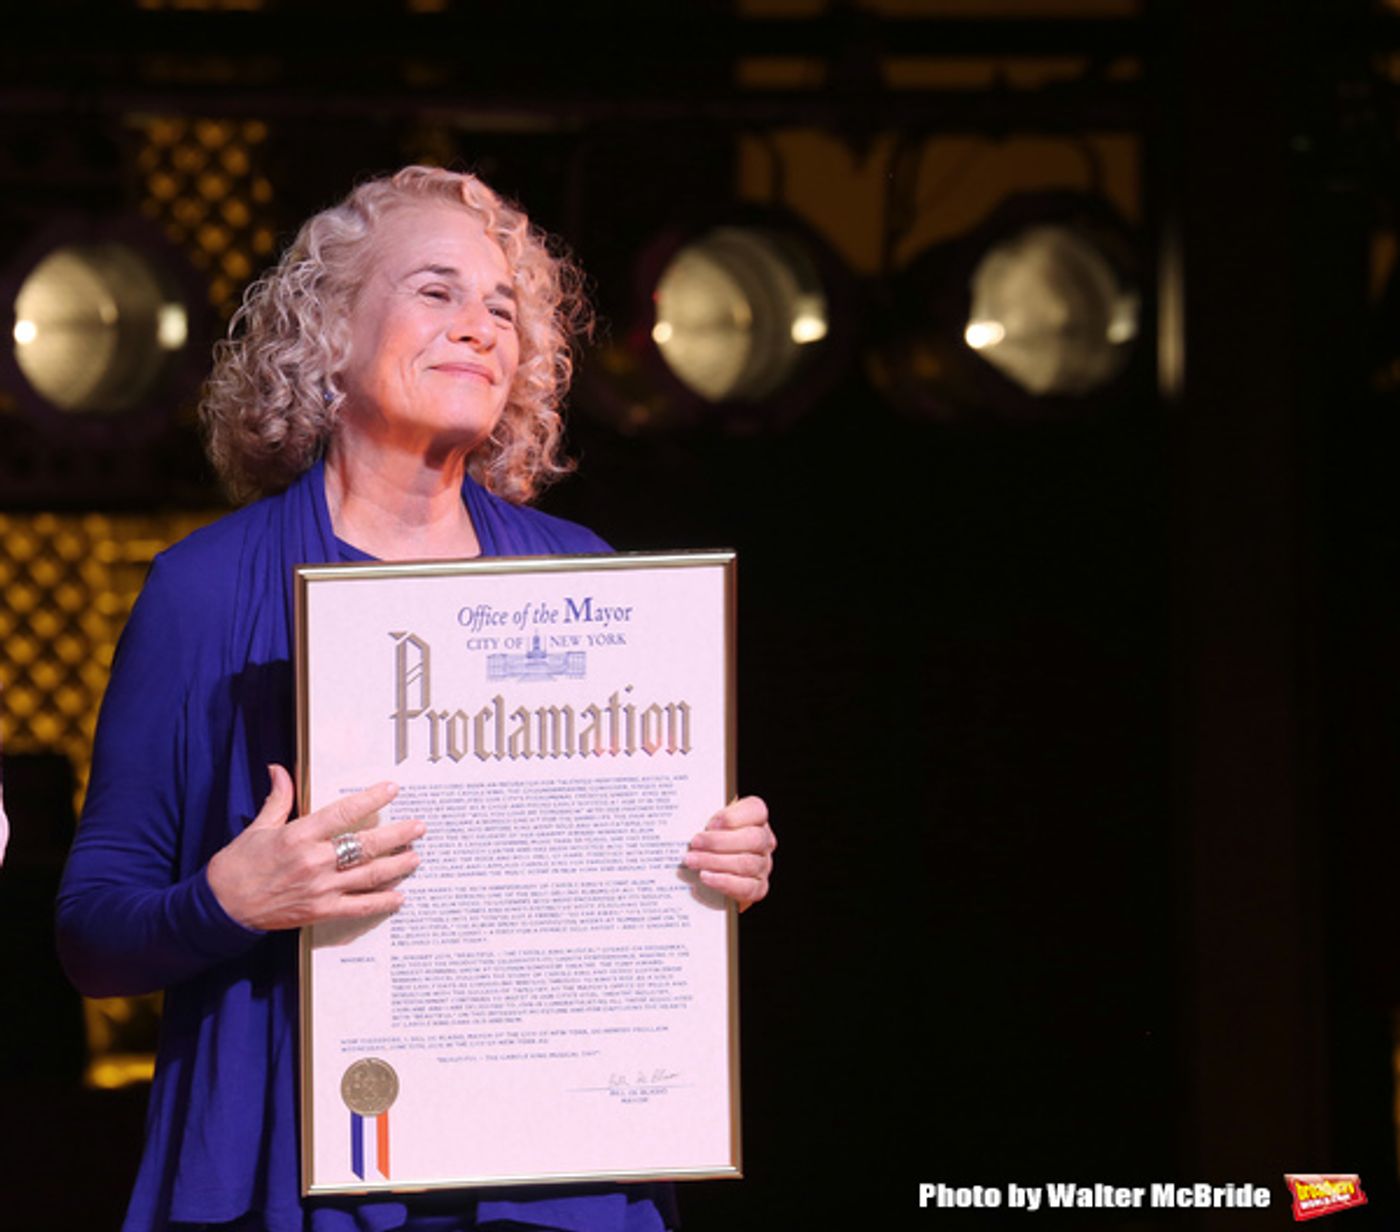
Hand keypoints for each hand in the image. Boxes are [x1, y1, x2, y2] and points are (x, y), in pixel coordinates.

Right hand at [207, 764, 424, 931]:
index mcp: (299, 835)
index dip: (371, 799)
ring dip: (396, 866)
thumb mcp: (258, 827)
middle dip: (397, 835)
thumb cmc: (238, 865)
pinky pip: (358, 907)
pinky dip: (381, 902)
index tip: (392, 789)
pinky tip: (399, 896)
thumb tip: (280, 769)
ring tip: (416, 857)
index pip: (344, 813)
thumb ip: (278, 798)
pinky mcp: (319, 911)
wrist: (221, 908)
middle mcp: (314, 861)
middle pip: (366, 845)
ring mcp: (319, 889)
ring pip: (368, 876)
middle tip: (419, 826)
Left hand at [682, 796, 773, 910]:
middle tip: (695, 843)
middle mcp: (764, 841)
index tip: (710, 823)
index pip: (756, 810)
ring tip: (693, 861)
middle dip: (719, 841)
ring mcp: (763, 865)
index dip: (733, 816)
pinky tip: (706, 877)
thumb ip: (704, 819)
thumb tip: (687, 822)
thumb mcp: (709, 825)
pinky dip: (724, 882)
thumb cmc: (710, 841)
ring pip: (746, 863)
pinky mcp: (758, 888)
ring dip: (715, 862)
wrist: (714, 873)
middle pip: (752, 839)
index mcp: (756, 819)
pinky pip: (746, 887)